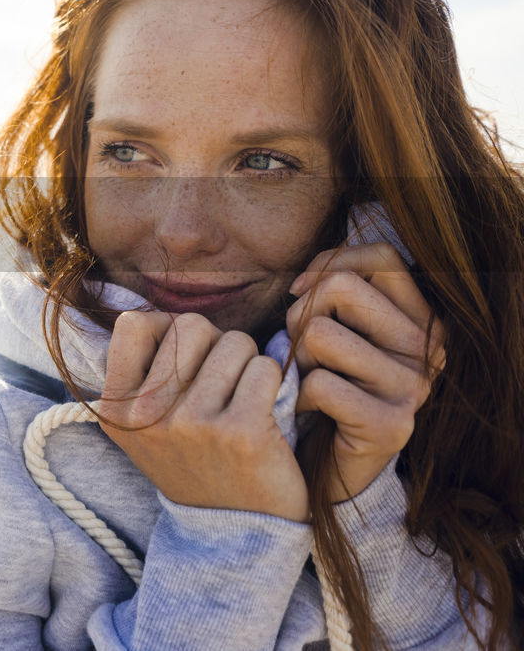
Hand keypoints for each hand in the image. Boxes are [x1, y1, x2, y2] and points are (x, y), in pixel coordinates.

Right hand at [96, 311, 308, 522]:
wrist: (235, 534)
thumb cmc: (195, 462)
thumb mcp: (145, 426)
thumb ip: (142, 371)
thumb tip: (156, 313)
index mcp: (115, 409)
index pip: (134, 323)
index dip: (166, 331)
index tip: (183, 360)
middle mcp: (146, 416)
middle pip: (189, 326)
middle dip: (215, 343)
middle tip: (222, 380)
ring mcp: (192, 424)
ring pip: (234, 342)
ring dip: (248, 362)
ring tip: (244, 397)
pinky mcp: (241, 432)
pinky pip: (266, 367)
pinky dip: (275, 382)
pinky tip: (267, 412)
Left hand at [288, 242, 444, 501]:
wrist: (330, 466)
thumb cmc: (324, 386)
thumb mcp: (334, 328)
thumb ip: (332, 292)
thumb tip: (301, 284)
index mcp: (421, 319)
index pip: (382, 258)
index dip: (330, 264)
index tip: (300, 291)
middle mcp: (427, 350)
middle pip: (342, 288)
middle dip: (302, 314)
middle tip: (301, 350)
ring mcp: (414, 388)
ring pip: (321, 334)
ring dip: (298, 358)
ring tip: (308, 381)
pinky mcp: (392, 424)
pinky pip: (319, 383)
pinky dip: (297, 396)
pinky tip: (308, 412)